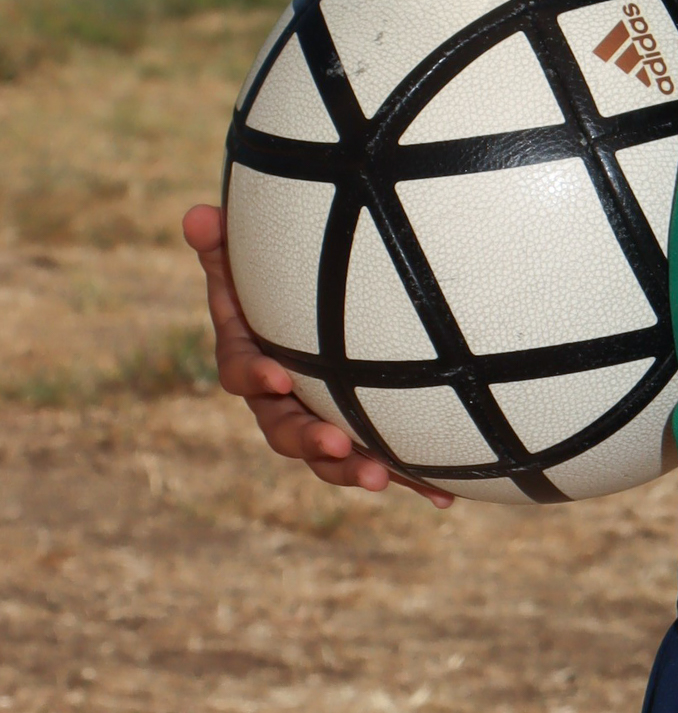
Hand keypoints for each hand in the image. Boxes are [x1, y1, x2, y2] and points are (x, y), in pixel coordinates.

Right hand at [181, 203, 451, 505]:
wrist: (308, 305)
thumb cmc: (272, 277)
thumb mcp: (244, 257)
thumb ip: (222, 243)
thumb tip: (197, 214)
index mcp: (251, 358)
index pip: (243, 372)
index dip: (256, 376)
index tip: (277, 376)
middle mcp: (282, 399)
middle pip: (285, 430)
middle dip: (309, 442)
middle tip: (335, 446)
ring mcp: (321, 419)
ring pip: (329, 457)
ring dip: (352, 470)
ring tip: (378, 478)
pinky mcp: (361, 434)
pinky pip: (383, 459)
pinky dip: (412, 479)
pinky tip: (445, 497)